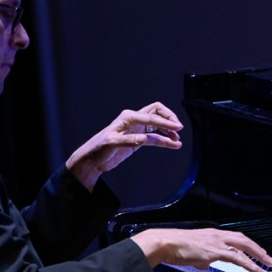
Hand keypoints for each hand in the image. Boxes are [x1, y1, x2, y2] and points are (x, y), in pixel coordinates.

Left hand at [66, 102, 182, 190]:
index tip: (177, 127)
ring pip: (157, 125)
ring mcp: (137, 129)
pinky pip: (155, 138)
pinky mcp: (138, 139)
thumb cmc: (98, 148)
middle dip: (169, 118)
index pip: (151, 117)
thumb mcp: (111, 143)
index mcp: (128, 117)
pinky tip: (172, 145)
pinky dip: (164, 140)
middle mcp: (134, 120)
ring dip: (168, 130)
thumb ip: (128, 140)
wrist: (93, 159)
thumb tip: (144, 138)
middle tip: (178, 128)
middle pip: (156, 112)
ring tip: (177, 139)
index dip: (165, 122)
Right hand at [130, 227, 271, 271]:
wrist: (165, 244)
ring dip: (259, 257)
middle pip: (244, 240)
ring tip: (269, 266)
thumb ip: (201, 258)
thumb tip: (205, 264)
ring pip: (245, 248)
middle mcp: (217, 235)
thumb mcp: (192, 253)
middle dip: (258, 250)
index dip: (247, 244)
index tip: (256, 251)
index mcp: (212, 233)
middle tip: (269, 259)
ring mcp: (217, 242)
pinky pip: (239, 259)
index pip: (235, 237)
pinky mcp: (216, 251)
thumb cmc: (174, 248)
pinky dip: (251, 265)